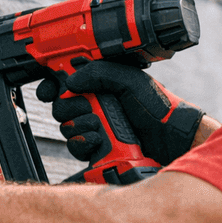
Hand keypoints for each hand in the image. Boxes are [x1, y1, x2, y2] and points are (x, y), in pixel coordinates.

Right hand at [37, 61, 203, 164]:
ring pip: (67, 128)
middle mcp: (96, 105)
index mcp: (101, 85)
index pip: (66, 82)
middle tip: (87, 107)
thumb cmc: (158, 108)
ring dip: (80, 126)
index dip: (52, 85)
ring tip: (99, 125)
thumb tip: (70, 79)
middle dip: (70, 107)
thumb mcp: (131, 81)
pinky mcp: (98, 150)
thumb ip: (100, 73)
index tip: (48, 90)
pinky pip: (76, 148)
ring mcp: (96, 128)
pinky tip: (99, 140)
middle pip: (61, 106)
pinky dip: (84, 143)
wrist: (172, 140)